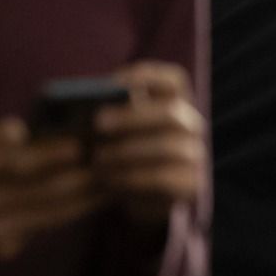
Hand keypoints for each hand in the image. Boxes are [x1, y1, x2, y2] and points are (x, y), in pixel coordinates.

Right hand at [0, 118, 99, 259]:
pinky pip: (44, 228)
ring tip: (113, 184)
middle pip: (44, 193)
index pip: (19, 165)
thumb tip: (22, 130)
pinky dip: (71, 215)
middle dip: (83, 180)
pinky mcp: (3, 248)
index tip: (80, 147)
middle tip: (113, 166)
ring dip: (86, 200)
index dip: (51, 157)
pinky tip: (93, 202)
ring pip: (51, 214)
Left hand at [92, 61, 206, 220]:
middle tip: (97, 122)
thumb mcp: (113, 135)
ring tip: (97, 158)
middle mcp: (191, 127)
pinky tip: (109, 180)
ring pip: (167, 147)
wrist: (139, 199)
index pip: (175, 81)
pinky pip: (163, 178)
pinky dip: (132, 178)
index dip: (149, 76)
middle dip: (132, 116)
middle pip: (171, 111)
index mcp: (175, 104)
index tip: (115, 82)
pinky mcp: (191, 185)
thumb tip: (80, 110)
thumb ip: (105, 118)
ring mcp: (195, 156)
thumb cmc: (120, 158)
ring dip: (127, 151)